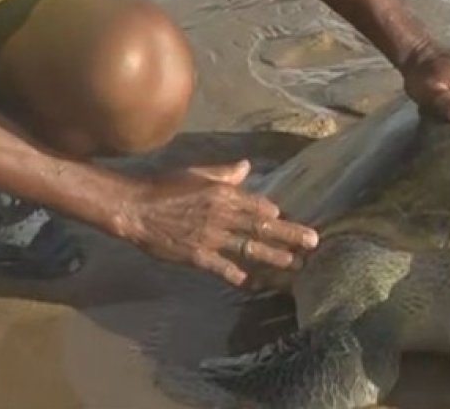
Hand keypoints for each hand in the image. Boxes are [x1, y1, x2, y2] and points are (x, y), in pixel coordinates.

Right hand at [119, 160, 319, 286]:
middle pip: (262, 228)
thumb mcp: (198, 172)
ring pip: (249, 249)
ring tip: (295, 265)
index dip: (278, 217)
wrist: (136, 207)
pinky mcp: (197, 255)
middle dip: (290, 236)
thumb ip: (225, 172)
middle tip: (313, 243)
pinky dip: (240, 276)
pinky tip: (254, 283)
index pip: (259, 206)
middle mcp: (222, 215)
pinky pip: (223, 268)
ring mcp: (211, 237)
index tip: (296, 223)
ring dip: (274, 258)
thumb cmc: (165, 186)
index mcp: (223, 194)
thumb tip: (246, 166)